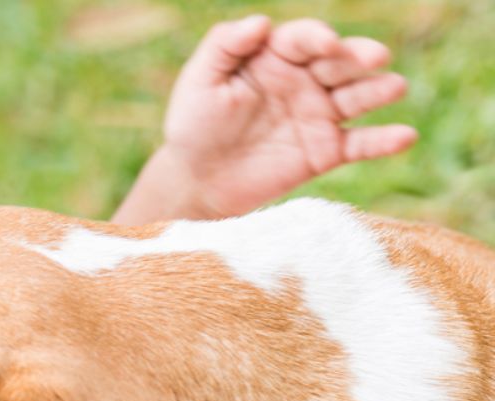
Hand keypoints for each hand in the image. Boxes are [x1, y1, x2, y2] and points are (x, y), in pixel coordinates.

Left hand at [113, 16, 416, 223]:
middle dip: (358, 58)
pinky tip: (404, 137)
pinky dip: (383, 141)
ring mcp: (319, 115)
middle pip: (339, 63)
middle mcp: (305, 81)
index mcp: (276, 57)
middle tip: (375, 57)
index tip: (324, 44)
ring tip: (394, 88)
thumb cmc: (194, 125)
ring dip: (377, 91)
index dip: (316, 38)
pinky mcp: (326, 151)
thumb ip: (225, 46)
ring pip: (356, 98)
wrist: (196, 180)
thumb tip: (260, 22)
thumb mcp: (200, 82)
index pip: (303, 39)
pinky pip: (360, 144)